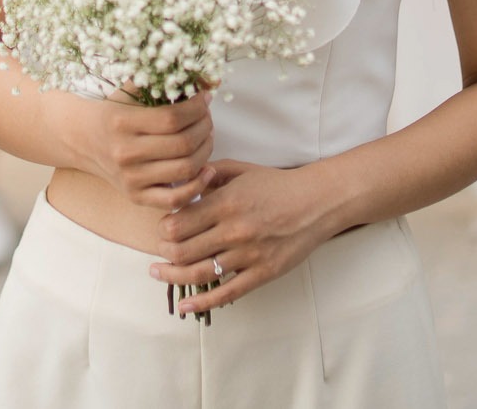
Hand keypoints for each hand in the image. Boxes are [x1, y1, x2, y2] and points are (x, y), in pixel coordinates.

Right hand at [69, 90, 215, 212]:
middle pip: (183, 144)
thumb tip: (205, 78)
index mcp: (121, 123)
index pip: (172, 118)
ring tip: (207, 136)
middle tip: (207, 117)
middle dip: (205, 126)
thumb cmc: (113, 112)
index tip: (205, 98)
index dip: (197, 108)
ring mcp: (131, 179)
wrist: (83, 140)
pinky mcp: (136, 197)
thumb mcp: (130, 91)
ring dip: (206, 150)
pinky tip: (207, 169)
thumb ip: (162, 81)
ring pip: (185, 169)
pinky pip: (175, 200)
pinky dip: (197, 186)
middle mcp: (125, 153)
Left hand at [150, 158, 340, 314]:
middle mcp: (234, 230)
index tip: (163, 228)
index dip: (163, 229)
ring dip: (173, 276)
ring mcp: (248, 254)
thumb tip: (185, 181)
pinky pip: (227, 293)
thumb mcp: (242, 170)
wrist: (317, 202)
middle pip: (183, 250)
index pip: (179, 223)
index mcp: (226, 202)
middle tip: (159, 252)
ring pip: (199, 273)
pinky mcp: (263, 273)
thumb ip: (212, 173)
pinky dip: (202, 303)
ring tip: (158, 273)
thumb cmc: (278, 185)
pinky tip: (185, 307)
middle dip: (164, 253)